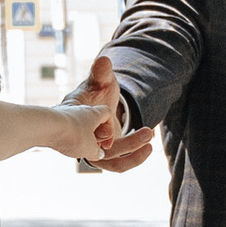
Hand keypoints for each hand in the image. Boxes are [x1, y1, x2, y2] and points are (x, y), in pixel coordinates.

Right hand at [66, 52, 153, 172]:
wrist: (99, 105)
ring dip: (132, 156)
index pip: (85, 129)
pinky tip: (148, 147)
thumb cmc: (96, 91)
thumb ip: (101, 73)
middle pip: (99, 151)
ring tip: (150, 144)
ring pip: (111, 162)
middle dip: (126, 144)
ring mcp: (93, 151)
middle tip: (148, 132)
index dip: (102, 128)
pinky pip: (118, 165)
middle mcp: (82, 139)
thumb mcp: (100, 81)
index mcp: (75, 119)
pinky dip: (133, 159)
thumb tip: (103, 61)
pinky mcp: (106, 157)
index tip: (118, 117)